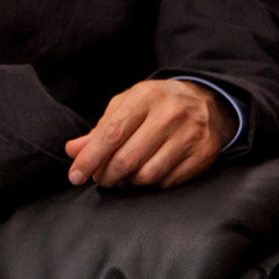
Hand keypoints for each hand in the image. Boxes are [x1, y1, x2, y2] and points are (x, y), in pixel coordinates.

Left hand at [64, 80, 225, 189]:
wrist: (206, 102)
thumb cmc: (157, 105)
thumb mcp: (127, 106)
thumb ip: (100, 129)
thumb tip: (72, 151)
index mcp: (145, 97)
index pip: (111, 133)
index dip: (90, 158)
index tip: (75, 176)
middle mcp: (170, 114)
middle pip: (127, 159)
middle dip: (107, 175)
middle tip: (102, 178)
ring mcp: (190, 134)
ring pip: (147, 175)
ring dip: (131, 180)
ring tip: (129, 171)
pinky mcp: (203, 154)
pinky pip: (168, 182)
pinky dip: (154, 182)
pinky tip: (153, 168)